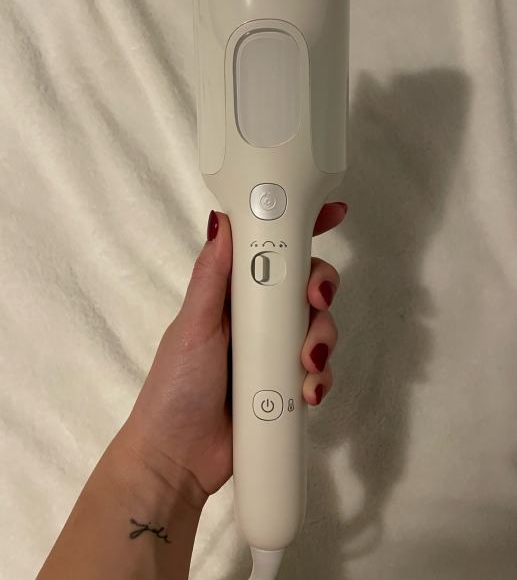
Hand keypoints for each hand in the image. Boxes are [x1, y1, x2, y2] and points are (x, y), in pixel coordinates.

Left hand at [119, 203, 346, 509]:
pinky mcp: (288, 385)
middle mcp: (258, 317)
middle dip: (320, 289)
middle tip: (315, 301)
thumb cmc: (177, 385)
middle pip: (305, 285)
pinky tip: (309, 393)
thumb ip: (210, 277)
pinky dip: (321, 377)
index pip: (270, 250)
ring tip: (306, 365)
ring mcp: (275, 351)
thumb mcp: (192, 326)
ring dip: (323, 338)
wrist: (179, 458)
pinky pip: (319, 370)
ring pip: (319, 326)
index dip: (301, 229)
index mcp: (233, 294)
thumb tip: (223, 219)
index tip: (332, 213)